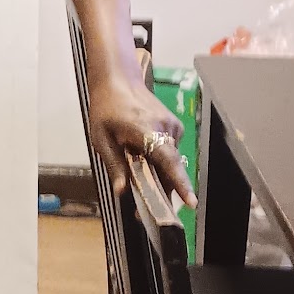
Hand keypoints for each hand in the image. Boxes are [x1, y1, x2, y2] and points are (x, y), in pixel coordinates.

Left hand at [86, 73, 195, 208]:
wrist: (118, 80)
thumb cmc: (106, 108)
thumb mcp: (101, 139)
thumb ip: (114, 165)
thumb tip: (122, 191)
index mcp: (146, 130)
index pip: (168, 161)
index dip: (179, 183)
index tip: (191, 202)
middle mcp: (165, 129)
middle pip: (171, 168)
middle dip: (163, 192)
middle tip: (145, 213)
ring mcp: (173, 127)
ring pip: (171, 162)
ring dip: (160, 177)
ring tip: (142, 189)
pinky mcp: (175, 127)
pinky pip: (170, 152)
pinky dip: (161, 162)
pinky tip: (145, 163)